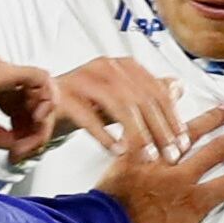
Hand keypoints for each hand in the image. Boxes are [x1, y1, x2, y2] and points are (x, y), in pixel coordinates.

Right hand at [51, 57, 185, 159]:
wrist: (41, 105)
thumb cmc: (84, 103)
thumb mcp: (120, 99)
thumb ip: (147, 93)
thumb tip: (178, 87)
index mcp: (121, 65)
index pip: (156, 90)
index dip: (172, 117)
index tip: (182, 142)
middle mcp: (104, 67)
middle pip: (141, 98)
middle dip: (159, 130)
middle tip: (170, 155)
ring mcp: (82, 80)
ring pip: (119, 105)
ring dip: (137, 134)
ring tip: (148, 157)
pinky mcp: (63, 97)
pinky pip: (88, 117)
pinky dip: (105, 136)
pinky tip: (118, 151)